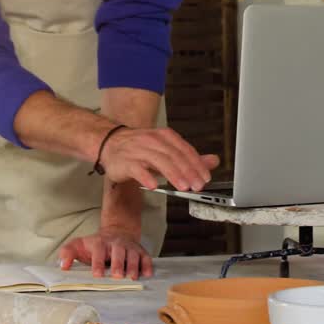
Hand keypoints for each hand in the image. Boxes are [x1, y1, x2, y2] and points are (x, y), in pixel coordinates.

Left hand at [58, 228, 152, 279]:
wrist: (118, 232)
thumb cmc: (96, 245)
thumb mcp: (79, 245)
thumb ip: (68, 253)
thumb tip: (62, 266)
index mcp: (100, 243)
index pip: (99, 251)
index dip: (98, 262)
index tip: (97, 274)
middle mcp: (116, 244)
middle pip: (118, 252)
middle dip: (118, 264)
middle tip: (117, 276)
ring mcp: (129, 247)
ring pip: (133, 255)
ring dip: (133, 266)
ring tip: (132, 278)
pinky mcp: (140, 251)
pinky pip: (146, 257)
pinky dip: (147, 265)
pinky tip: (147, 274)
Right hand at [100, 127, 219, 191]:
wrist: (110, 143)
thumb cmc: (140, 147)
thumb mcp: (166, 150)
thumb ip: (189, 157)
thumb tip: (213, 161)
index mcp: (165, 136)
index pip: (184, 149)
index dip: (197, 164)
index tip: (205, 177)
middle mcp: (152, 141)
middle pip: (174, 156)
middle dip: (188, 171)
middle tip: (197, 185)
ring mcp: (138, 150)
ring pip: (158, 161)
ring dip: (173, 174)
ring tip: (183, 187)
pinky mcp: (125, 162)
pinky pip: (137, 169)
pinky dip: (146, 177)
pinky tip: (153, 185)